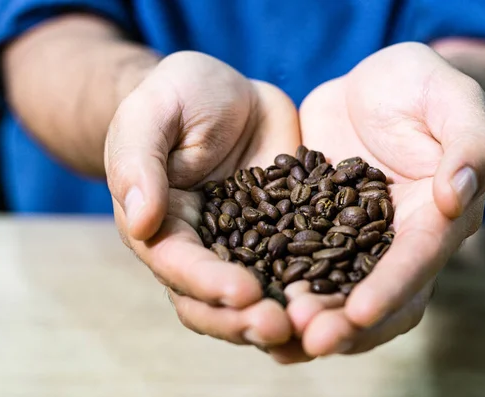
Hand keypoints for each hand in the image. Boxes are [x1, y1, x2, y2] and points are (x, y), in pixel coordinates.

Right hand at [104, 51, 300, 347]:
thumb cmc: (177, 96)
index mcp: (163, 227)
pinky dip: (319, 284)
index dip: (209, 284)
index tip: (244, 292)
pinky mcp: (286, 233)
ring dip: (284, 315)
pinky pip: (303, 264)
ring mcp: (247, 246)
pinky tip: (346, 294)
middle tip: (282, 327)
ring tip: (316, 324)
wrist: (227, 92)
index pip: (179, 266)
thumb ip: (138, 163)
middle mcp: (203, 248)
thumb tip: (140, 219)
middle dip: (245, 320)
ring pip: (261, 296)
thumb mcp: (152, 115)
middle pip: (216, 301)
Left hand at [273, 42, 484, 360]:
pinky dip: (280, 286)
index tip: (361, 313)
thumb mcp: (451, 98)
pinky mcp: (315, 227)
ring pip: (336, 290)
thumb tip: (458, 195)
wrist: (373, 86)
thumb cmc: (421, 85)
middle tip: (309, 337)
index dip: (393, 288)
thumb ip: (469, 143)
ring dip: (310, 315)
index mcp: (437, 216)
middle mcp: (396, 240)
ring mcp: (353, 239)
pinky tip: (251, 301)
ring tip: (274, 328)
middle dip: (347, 322)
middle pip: (378, 294)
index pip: (419, 259)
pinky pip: (298, 264)